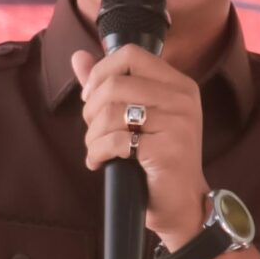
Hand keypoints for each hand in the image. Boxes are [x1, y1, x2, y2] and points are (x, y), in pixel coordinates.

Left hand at [72, 45, 207, 247]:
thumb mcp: (136, 115)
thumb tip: (77, 56)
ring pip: (111, 112)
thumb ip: (107, 83)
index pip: (130, 54)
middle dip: (91, 109)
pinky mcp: (167, 150)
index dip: (101, 73)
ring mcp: (178, 123)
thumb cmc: (156, 158)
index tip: (91, 97)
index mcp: (178, 84)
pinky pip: (115, 141)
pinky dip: (97, 153)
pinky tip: (100, 162)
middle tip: (93, 130)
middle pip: (114, 83)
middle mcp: (182, 98)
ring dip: (92, 135)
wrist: (181, 203)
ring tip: (97, 149)